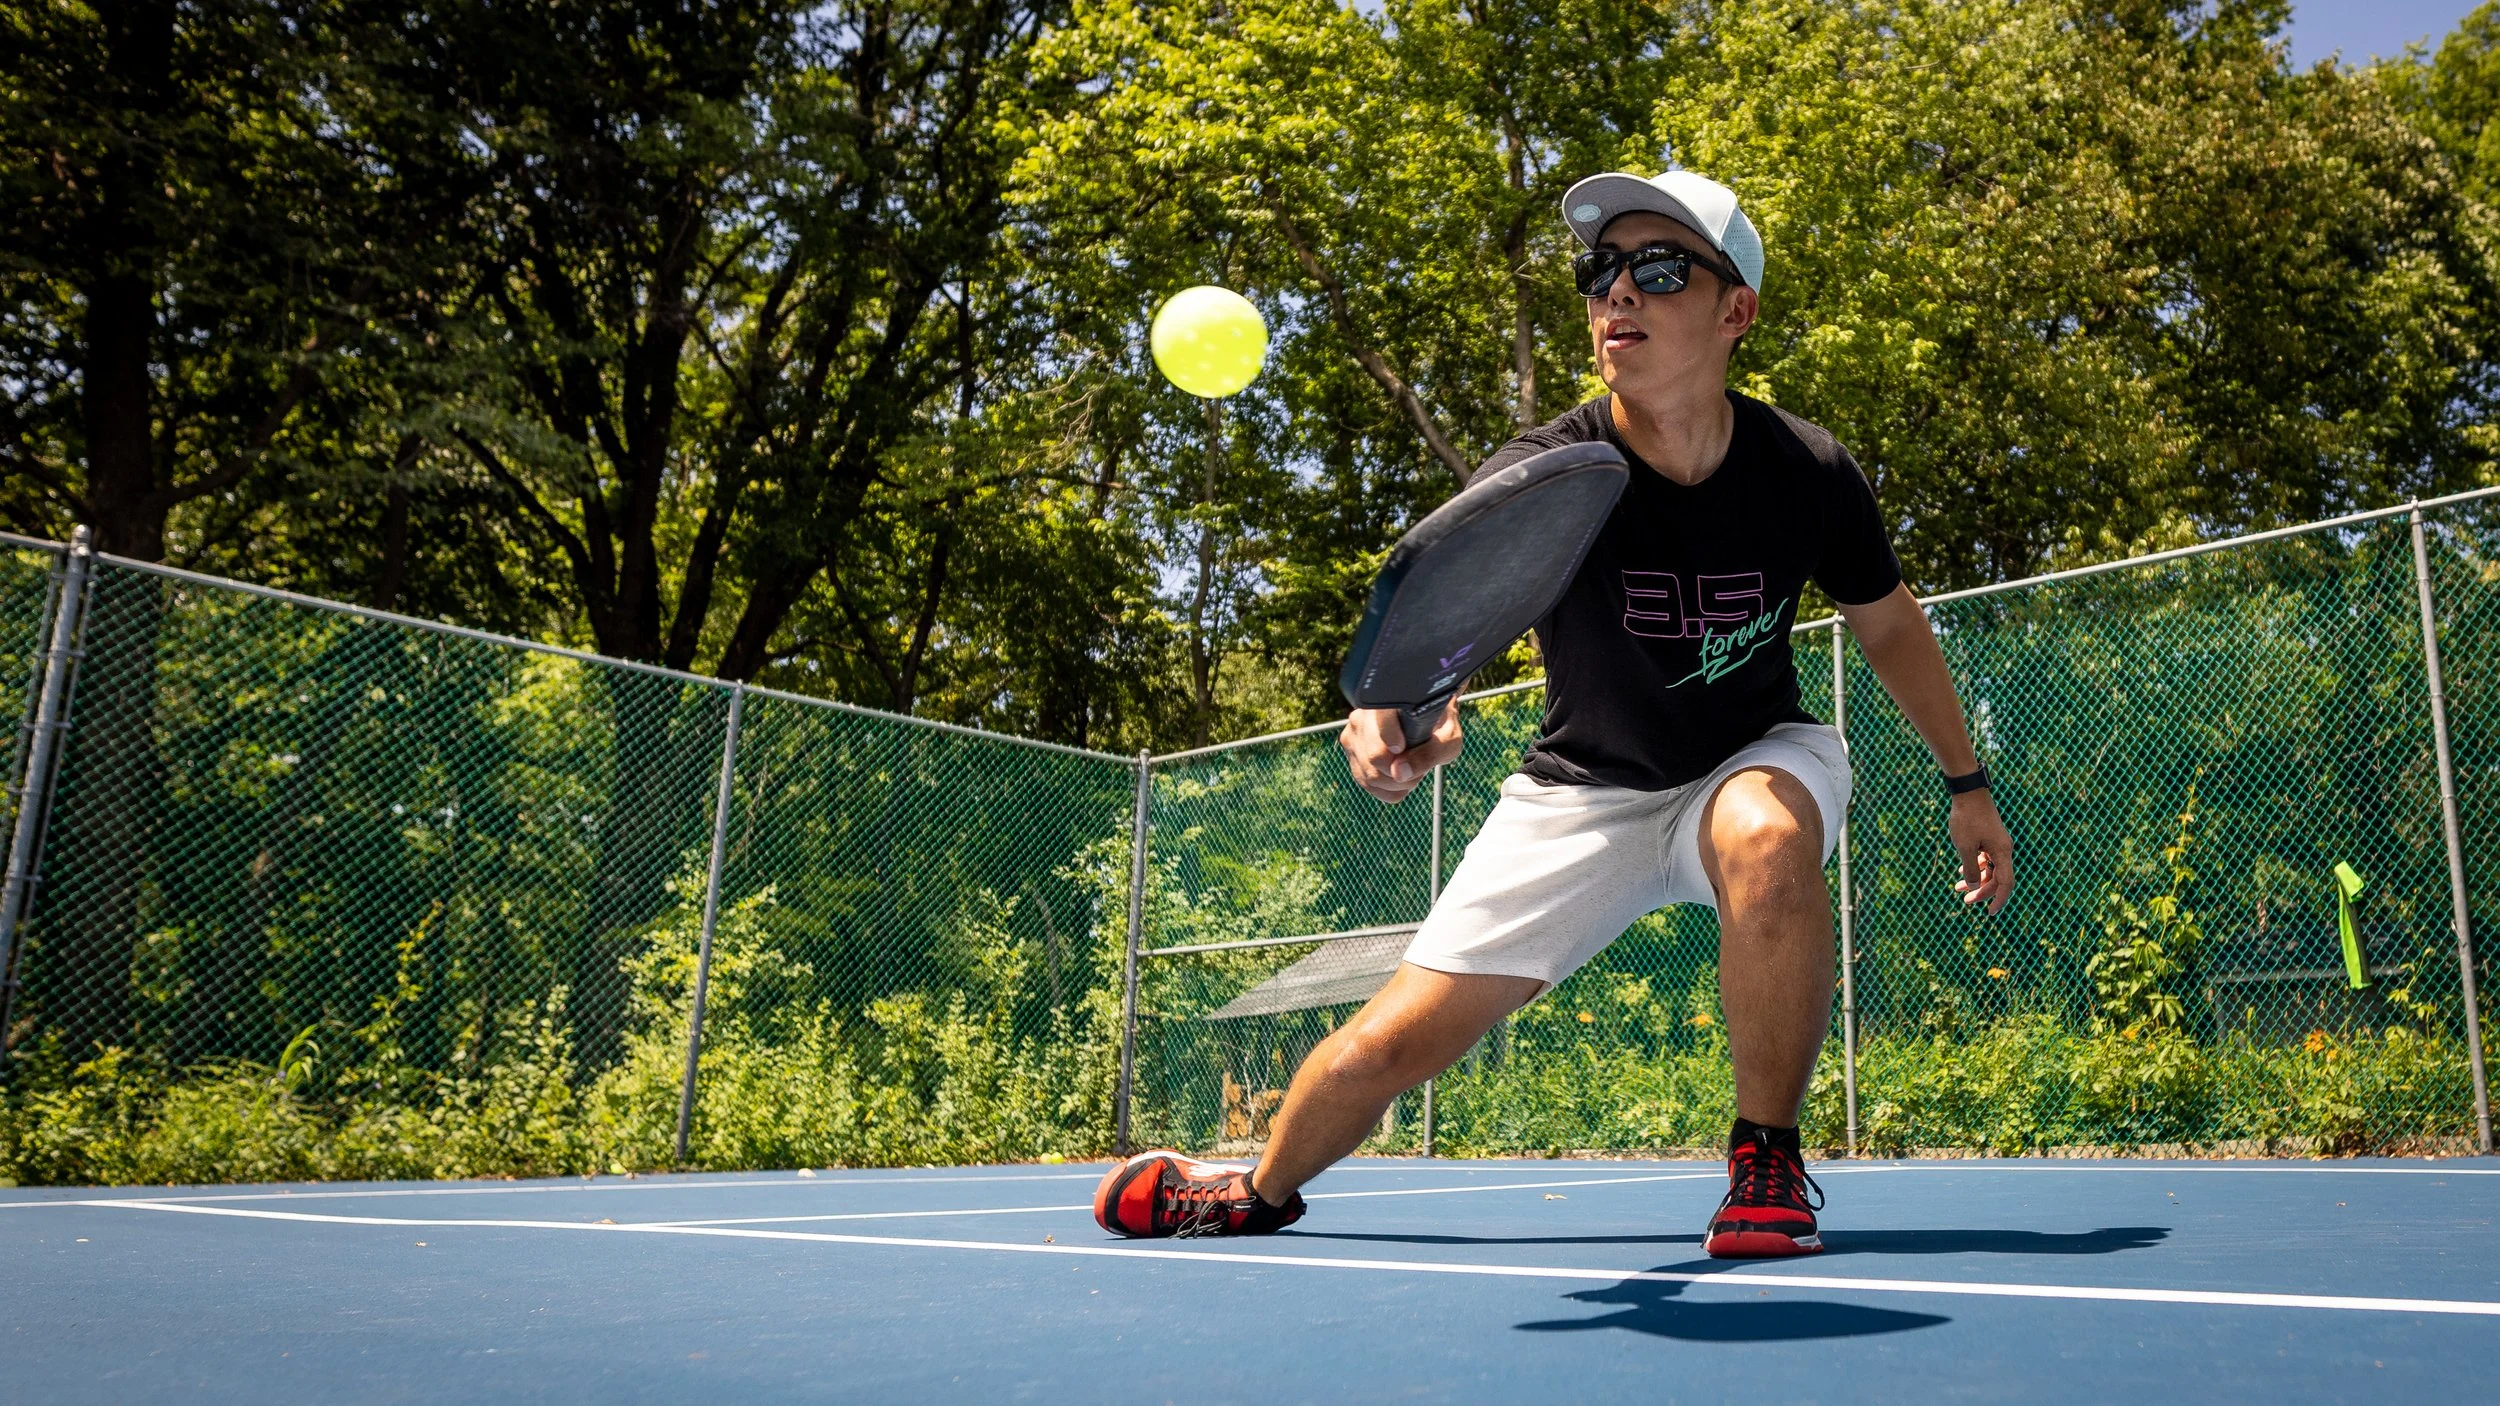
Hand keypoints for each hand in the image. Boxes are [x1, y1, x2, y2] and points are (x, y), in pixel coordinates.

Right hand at [1340, 702, 1462, 803]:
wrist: (1424, 721)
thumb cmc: (1440, 727)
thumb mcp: (1448, 740)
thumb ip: (1429, 754)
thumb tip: (1398, 773)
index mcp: (1387, 701)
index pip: (1381, 720)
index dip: (1393, 739)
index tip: (1404, 746)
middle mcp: (1362, 715)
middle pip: (1375, 757)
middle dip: (1403, 772)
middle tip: (1420, 765)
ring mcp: (1352, 735)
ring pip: (1370, 776)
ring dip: (1397, 783)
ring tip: (1411, 768)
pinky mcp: (1352, 754)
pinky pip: (1367, 785)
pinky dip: (1389, 789)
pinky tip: (1401, 776)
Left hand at [1948, 790, 2014, 913]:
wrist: (1968, 792)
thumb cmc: (1966, 818)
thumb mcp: (1964, 847)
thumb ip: (1969, 868)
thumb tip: (1974, 886)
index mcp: (2002, 852)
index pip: (2006, 883)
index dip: (1999, 900)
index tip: (1989, 913)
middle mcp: (2003, 849)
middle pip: (1997, 878)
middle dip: (1981, 891)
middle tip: (1964, 901)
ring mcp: (1997, 843)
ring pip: (1989, 868)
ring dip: (1975, 879)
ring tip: (1957, 888)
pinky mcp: (1989, 837)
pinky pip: (1985, 858)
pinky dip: (1974, 866)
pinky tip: (1960, 871)